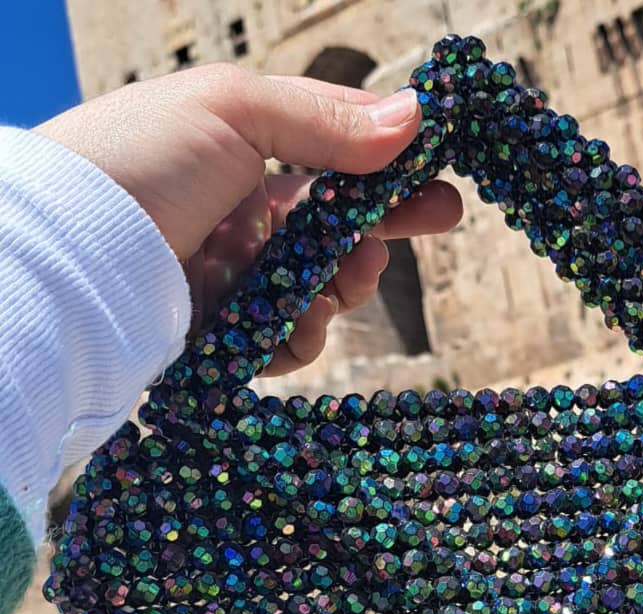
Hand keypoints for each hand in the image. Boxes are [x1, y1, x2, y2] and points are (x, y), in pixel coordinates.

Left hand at [37, 65, 462, 374]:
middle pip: (337, 233)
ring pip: (321, 293)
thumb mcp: (232, 111)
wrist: (70, 257)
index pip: (334, 164)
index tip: (442, 189)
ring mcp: (233, 281)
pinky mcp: (224, 338)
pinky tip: (299, 322)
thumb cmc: (139, 163)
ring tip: (342, 282)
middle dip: (381, 235)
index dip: (391, 175)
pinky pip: (287, 342)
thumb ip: (326, 120)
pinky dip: (303, 335)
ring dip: (345, 287)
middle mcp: (239, 219)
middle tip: (423, 228)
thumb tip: (414, 118)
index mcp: (238, 157)